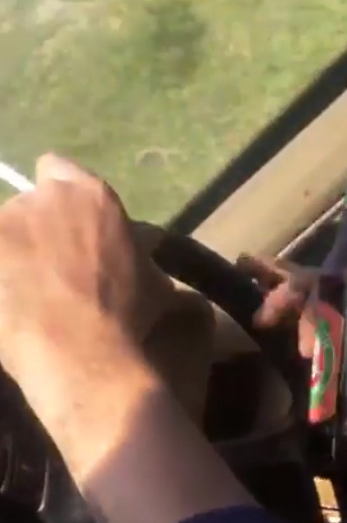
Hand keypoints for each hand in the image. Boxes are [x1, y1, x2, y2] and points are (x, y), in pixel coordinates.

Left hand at [0, 155, 211, 427]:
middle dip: (34, 230)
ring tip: (21, 292)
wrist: (81, 354)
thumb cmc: (126, 319)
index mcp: (93, 196)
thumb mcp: (155, 282)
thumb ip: (142, 255)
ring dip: (11, 254)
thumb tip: (145, 249)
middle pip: (27, 204)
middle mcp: (46, 197)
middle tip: (45, 269)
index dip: (53, 196)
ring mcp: (8, 222)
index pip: (55, 168)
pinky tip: (9, 303)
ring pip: (4, 232)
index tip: (59, 226)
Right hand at [241, 255, 346, 514]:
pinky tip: (278, 353)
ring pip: (313, 322)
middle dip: (288, 297)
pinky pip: (316, 353)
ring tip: (264, 327)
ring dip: (288, 320)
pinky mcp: (345, 375)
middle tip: (264, 317)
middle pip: (320, 297)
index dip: (311, 276)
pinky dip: (295, 349)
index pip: (344, 279)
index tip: (285, 289)